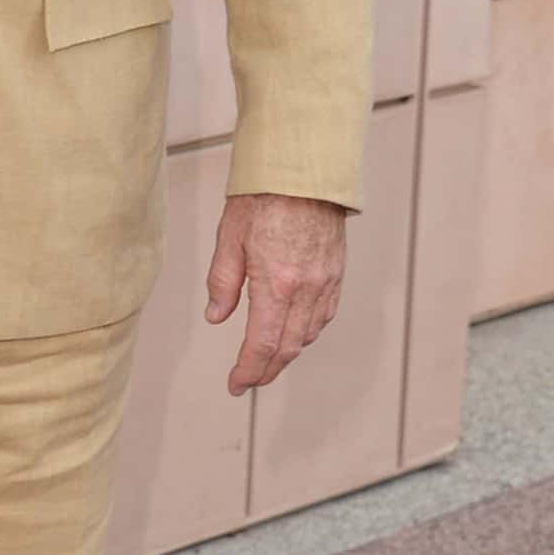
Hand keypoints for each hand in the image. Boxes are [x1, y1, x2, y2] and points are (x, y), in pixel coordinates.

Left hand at [205, 192, 346, 394]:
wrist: (306, 169)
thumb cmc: (264, 196)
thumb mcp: (229, 238)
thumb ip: (223, 283)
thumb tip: (217, 318)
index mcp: (275, 283)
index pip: (262, 344)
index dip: (248, 370)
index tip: (235, 384)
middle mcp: (305, 289)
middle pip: (287, 347)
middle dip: (266, 370)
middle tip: (247, 381)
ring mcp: (325, 282)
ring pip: (307, 334)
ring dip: (286, 354)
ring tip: (265, 361)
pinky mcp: (336, 272)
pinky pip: (324, 315)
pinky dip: (307, 332)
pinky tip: (293, 333)